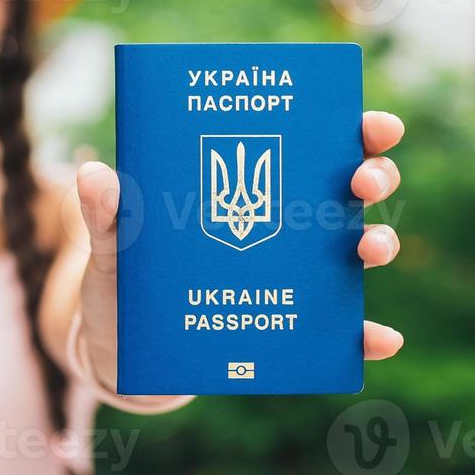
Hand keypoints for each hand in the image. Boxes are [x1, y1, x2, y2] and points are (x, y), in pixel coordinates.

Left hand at [74, 110, 405, 392]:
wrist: (123, 350)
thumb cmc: (124, 282)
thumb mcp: (113, 247)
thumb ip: (108, 214)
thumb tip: (94, 176)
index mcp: (253, 184)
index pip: (315, 143)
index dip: (355, 128)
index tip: (373, 124)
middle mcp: (286, 223)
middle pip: (350, 188)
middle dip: (372, 175)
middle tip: (362, 181)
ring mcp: (295, 274)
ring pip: (357, 249)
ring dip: (377, 243)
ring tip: (367, 249)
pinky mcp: (293, 325)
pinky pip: (341, 331)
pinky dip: (366, 336)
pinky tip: (380, 340)